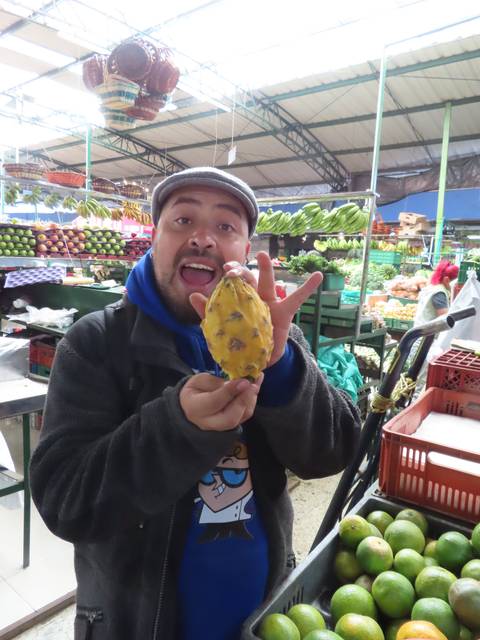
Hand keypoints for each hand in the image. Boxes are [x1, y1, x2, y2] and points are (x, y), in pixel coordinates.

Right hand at [180, 372, 263, 431]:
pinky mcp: (231, 426)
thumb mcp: (199, 380)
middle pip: (230, 419)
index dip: (230, 391)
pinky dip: (251, 402)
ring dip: (250, 400)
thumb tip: (236, 383)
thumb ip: (215, 382)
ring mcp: (220, 427)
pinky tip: (254, 387)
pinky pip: (244, 416)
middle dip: (244, 401)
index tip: (243, 381)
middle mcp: (208, 422)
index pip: (214, 402)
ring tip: (255, 383)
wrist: (190, 407)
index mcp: (195, 408)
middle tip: (252, 385)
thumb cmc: (195, 390)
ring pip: (240, 418)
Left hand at [190, 251, 321, 365]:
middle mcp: (254, 297)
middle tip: (232, 268)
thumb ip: (208, 311)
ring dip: (266, 268)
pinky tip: (318, 275)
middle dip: (242, 271)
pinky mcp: (285, 311)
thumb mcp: (222, 328)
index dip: (229, 276)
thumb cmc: (241, 339)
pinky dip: (309, 286)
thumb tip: (192, 294)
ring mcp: (270, 302)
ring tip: (263, 256)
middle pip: (248, 279)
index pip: (232, 284)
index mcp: (239, 300)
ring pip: (268, 282)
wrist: (259, 357)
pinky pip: (298, 298)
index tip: (226, 270)